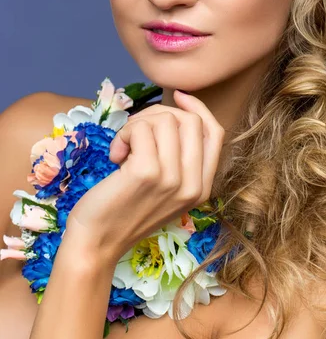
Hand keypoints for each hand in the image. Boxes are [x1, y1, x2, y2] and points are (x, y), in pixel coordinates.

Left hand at [65, 90, 224, 265]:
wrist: (97, 242)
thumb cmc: (125, 209)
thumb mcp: (166, 187)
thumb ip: (180, 157)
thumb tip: (180, 107)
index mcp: (203, 188)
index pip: (215, 132)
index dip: (198, 108)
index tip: (179, 96)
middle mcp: (193, 185)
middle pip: (190, 120)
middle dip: (158, 114)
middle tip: (134, 133)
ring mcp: (172, 180)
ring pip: (165, 119)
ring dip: (137, 125)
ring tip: (123, 148)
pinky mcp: (146, 173)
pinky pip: (141, 129)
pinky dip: (123, 134)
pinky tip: (116, 155)